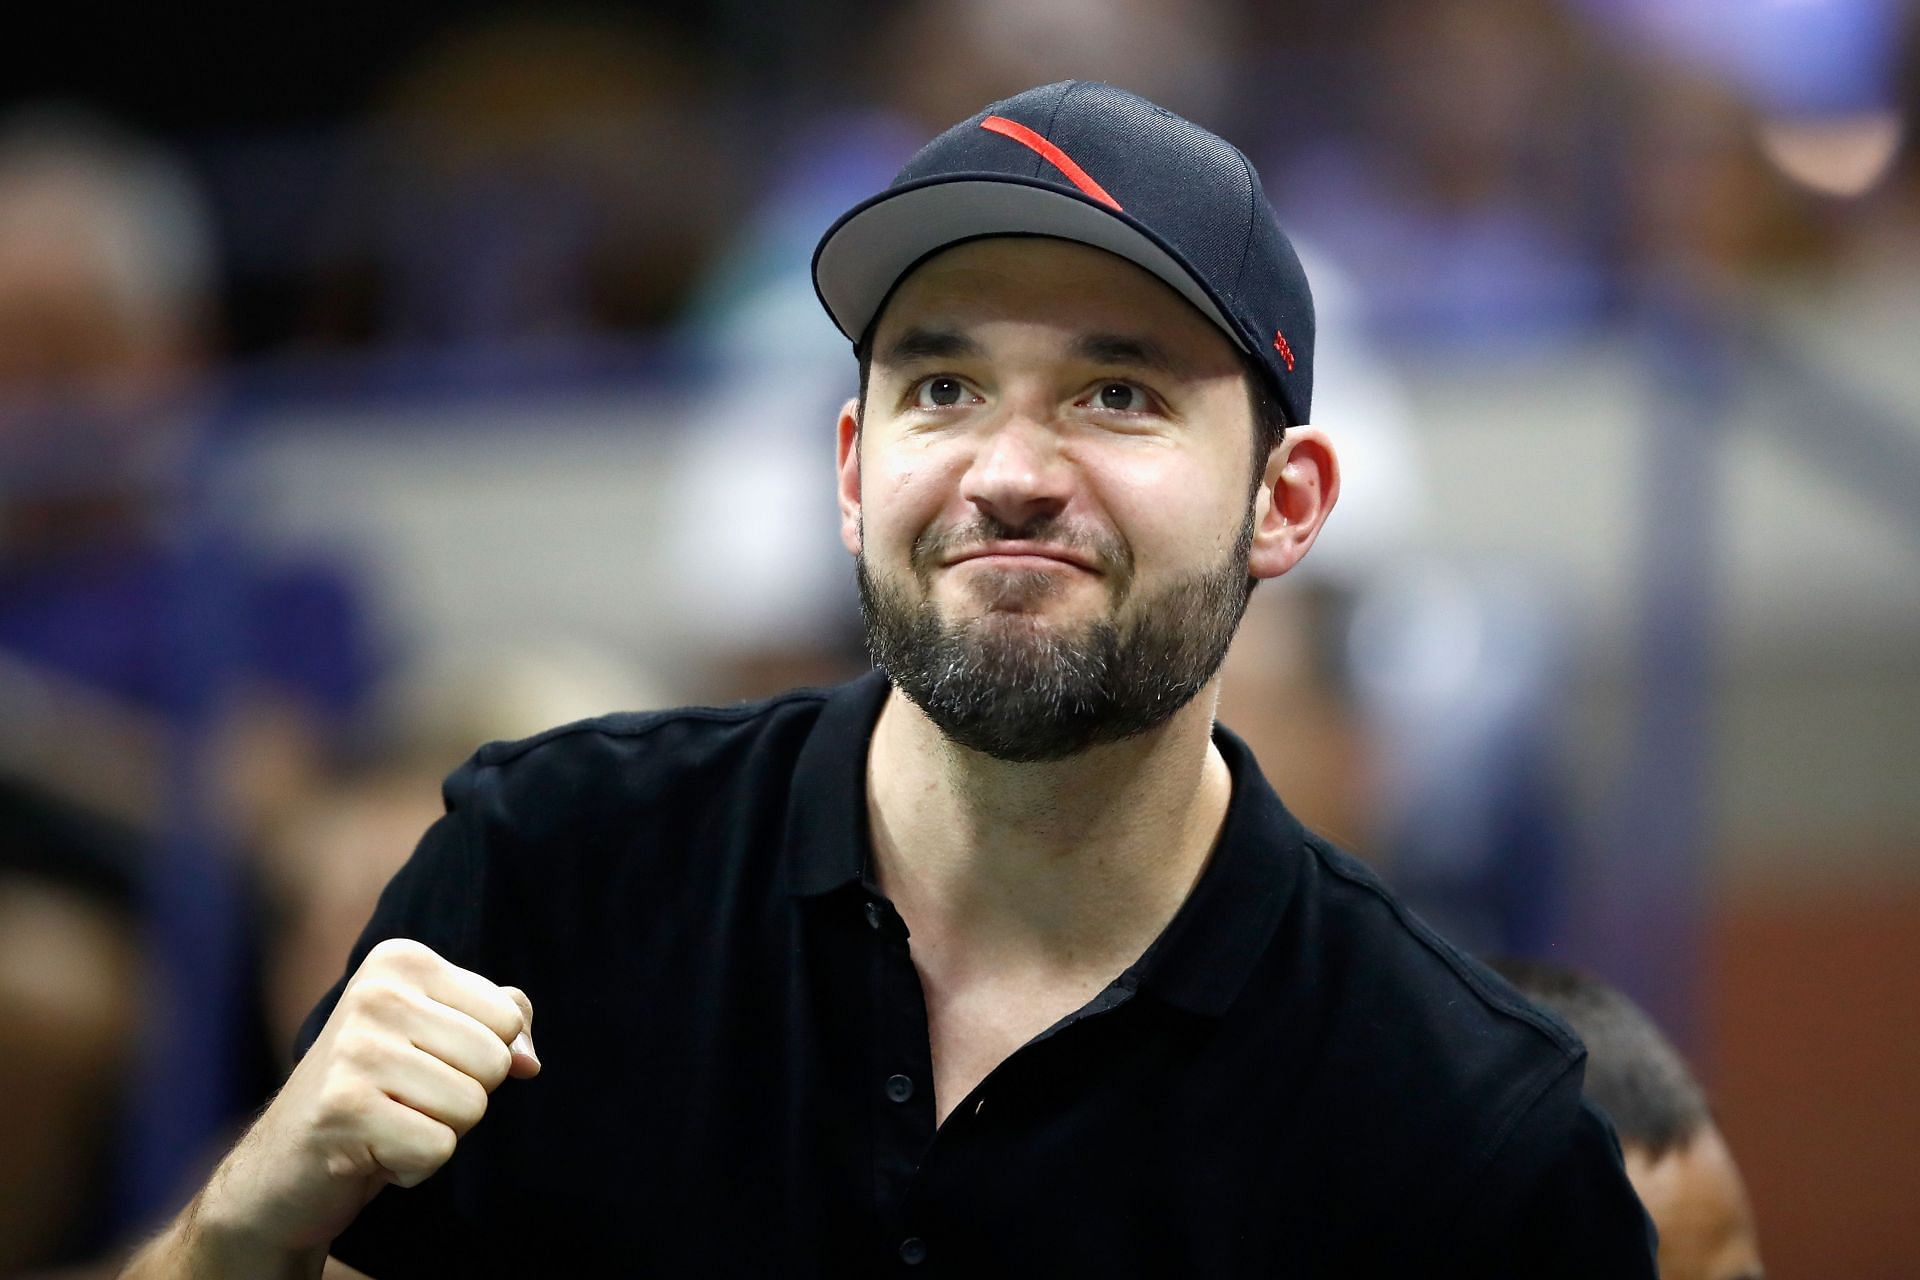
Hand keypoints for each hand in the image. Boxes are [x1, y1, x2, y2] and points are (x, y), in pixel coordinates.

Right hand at [200, 938, 538, 1252]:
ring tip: (387, 1123)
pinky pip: (438, 1149)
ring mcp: (355, 1050)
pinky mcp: (343, 1110)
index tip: (423, 1065)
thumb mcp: (441, 1039)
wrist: (281, 1167)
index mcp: (401, 960)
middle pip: (495, 1062)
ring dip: (439, 1133)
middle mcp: (375, 993)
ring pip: (471, 1107)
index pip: (507, 1018)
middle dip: (464, 1098)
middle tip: (404, 1101)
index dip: (480, 1059)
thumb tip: (529, 1061)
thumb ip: (502, 1026)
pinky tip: (372, 1153)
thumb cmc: (377, 1094)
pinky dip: (414, 1166)